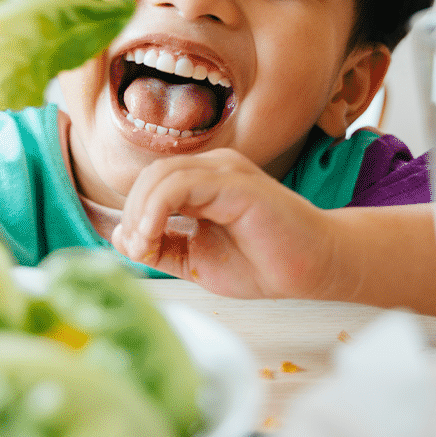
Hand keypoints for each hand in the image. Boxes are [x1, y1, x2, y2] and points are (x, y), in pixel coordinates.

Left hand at [111, 148, 337, 299]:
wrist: (315, 269)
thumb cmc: (262, 263)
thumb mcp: (195, 260)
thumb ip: (161, 247)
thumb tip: (120, 237)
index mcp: (202, 180)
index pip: (150, 182)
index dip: (132, 213)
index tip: (134, 250)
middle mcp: (213, 167)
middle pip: (151, 174)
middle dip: (133, 212)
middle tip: (137, 248)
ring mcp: (226, 170)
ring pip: (162, 173)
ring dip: (141, 211)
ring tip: (145, 244)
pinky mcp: (237, 182)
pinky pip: (182, 183)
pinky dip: (158, 206)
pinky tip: (155, 233)